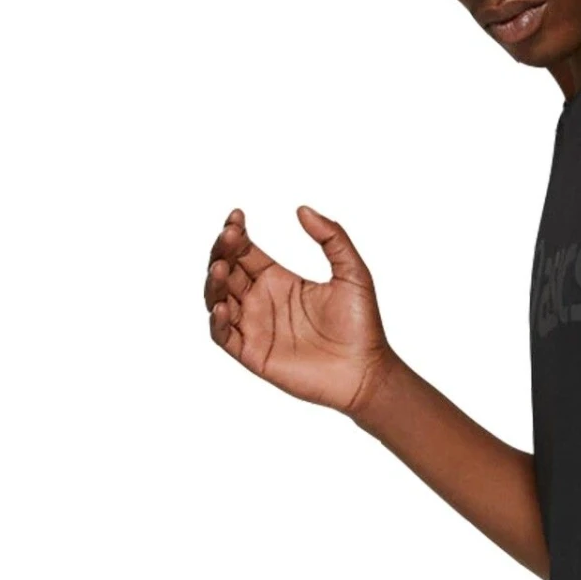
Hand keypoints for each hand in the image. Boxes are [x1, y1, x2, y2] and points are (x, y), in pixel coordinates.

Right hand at [204, 206, 393, 414]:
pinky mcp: (253, 354)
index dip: (235, 233)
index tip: (237, 217)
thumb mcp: (353, 272)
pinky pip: (223, 336)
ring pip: (217, 299)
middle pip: (225, 270)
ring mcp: (255, 328)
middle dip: (221, 250)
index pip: (245, 251)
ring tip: (221, 267)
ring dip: (213, 281)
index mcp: (279, 281)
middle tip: (230, 236)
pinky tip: (222, 306)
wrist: (367, 371)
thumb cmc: (363, 326)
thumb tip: (302, 209)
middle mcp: (261, 301)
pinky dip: (216, 321)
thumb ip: (332, 238)